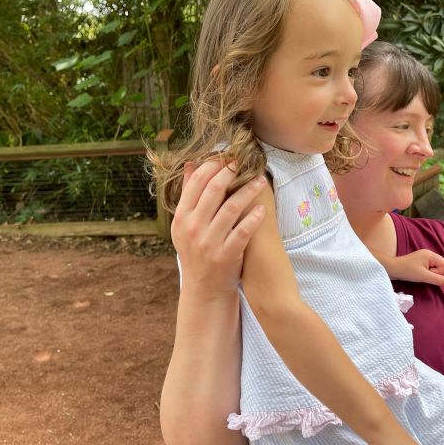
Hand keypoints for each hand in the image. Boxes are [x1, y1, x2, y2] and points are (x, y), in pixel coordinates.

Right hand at [171, 160, 267, 296]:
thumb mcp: (185, 224)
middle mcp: (192, 228)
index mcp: (181, 217)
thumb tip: (191, 164)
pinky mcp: (226, 255)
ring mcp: (208, 243)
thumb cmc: (196, 250)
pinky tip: (262, 209)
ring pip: (231, 208)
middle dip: (231, 172)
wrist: (203, 288)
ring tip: (260, 180)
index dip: (212, 166)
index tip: (227, 157)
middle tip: (246, 162)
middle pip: (213, 191)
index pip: (196, 183)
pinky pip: (243, 231)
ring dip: (248, 191)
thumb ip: (189, 194)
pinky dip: (253, 218)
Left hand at [390, 249, 443, 286]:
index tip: (428, 273)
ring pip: (434, 267)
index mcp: (430, 254)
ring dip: (429, 273)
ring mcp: (423, 257)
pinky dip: (425, 272)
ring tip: (419, 273)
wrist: (392, 268)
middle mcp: (428, 254)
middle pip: (440, 265)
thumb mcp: (423, 276)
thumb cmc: (407, 271)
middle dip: (434, 272)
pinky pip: (429, 267)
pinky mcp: (419, 261)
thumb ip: (437, 279)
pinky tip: (417, 273)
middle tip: (423, 274)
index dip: (438, 271)